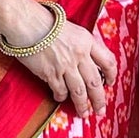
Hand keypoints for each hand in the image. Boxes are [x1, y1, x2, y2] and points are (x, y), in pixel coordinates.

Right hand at [0, 3, 116, 116]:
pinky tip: (60, 98)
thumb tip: (91, 63)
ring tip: (84, 113)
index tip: (110, 83)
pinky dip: (61, 97)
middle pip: (95, 82)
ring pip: (79, 91)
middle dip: (99, 99)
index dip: (111, 75)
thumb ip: (84, 45)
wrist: (27, 23)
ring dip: (82, 105)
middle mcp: (80, 55)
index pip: (108, 61)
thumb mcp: (73, 30)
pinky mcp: (50, 73)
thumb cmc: (47, 23)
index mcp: (87, 41)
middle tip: (100, 110)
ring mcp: (65, 65)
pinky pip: (60, 90)